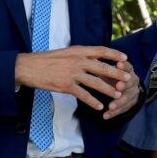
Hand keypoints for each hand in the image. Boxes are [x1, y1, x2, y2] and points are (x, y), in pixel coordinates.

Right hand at [14, 45, 131, 111]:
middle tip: (128, 78)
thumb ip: (79, 55)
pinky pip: (83, 95)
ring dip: (109, 90)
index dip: (114, 54)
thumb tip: (92, 58)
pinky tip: (100, 106)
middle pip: (102, 67)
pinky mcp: (66, 86)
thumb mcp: (65, 52)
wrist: (28, 67)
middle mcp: (77, 60)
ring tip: (119, 95)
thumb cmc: (45, 60)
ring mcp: (72, 74)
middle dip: (117, 73)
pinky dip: (93, 101)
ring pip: (96, 82)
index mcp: (78, 50)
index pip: (101, 50)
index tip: (125, 58)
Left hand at [102, 58, 140, 118]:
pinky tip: (105, 116)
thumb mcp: (108, 70)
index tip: (118, 64)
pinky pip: (123, 109)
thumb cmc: (111, 76)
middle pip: (131, 83)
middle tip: (118, 86)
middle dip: (125, 85)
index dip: (124, 66)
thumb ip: (102, 67)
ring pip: (127, 98)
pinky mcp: (131, 103)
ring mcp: (133, 93)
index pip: (128, 67)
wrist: (123, 87)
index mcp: (128, 71)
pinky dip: (114, 113)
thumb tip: (92, 60)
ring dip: (119, 102)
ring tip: (110, 107)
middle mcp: (133, 81)